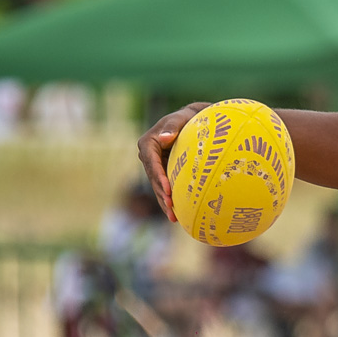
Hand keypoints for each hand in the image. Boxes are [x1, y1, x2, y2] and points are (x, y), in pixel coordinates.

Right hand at [136, 102, 211, 221]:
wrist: (190, 121)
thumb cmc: (185, 119)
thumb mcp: (179, 120)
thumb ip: (172, 127)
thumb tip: (165, 138)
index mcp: (148, 144)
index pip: (152, 163)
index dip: (159, 178)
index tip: (168, 190)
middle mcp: (147, 156)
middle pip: (154, 179)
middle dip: (162, 194)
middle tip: (172, 208)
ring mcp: (154, 166)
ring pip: (157, 187)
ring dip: (165, 202)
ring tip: (174, 217)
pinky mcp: (162, 173)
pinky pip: (164, 188)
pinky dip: (169, 201)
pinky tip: (175, 215)